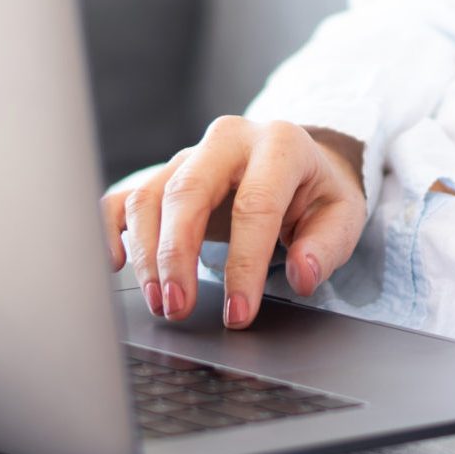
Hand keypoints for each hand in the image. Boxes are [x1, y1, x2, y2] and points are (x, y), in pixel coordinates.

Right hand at [99, 118, 367, 330]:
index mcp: (279, 144)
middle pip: (187, 192)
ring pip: (150, 196)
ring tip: (161, 302)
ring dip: (147, 254)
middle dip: (177, 255)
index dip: (244, 264)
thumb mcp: (342, 214)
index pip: (254, 205)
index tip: (239, 313)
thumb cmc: (316, 193)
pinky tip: (116, 263)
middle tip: (179, 307)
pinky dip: (112, 229)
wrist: (297, 163)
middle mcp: (228, 140)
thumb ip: (326, 245)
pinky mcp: (164, 173)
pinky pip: (124, 196)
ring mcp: (189, 154)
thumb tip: (302, 274)